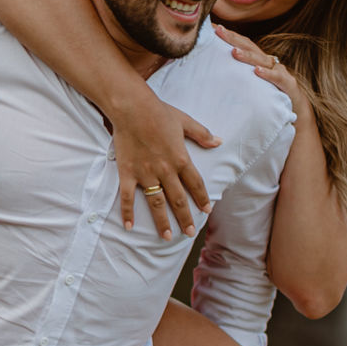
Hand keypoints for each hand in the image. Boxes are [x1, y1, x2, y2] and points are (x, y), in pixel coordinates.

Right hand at [109, 86, 218, 239]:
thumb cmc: (159, 112)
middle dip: (185, 218)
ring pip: (156, 203)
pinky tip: (129, 227)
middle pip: (178, 199)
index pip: (195, 184)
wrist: (132, 108)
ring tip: (166, 237)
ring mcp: (146, 174)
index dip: (201, 198)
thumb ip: (202, 134)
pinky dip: (127, 213)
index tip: (207, 211)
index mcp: (181, 158)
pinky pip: (127, 197)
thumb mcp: (185, 121)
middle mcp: (165, 170)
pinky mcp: (128, 173)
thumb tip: (219, 142)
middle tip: (190, 233)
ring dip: (162, 221)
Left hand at [215, 23, 311, 127]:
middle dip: (233, 38)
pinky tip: (257, 71)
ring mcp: (278, 71)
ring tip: (233, 52)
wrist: (295, 106)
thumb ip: (237, 75)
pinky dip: (267, 74)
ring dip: (247, 55)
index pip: (241, 43)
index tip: (211, 28)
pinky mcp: (288, 84)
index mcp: (257, 60)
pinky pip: (277, 78)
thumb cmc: (269, 94)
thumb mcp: (251, 83)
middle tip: (218, 30)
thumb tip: (211, 73)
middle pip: (249, 46)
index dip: (228, 35)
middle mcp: (267, 62)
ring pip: (261, 60)